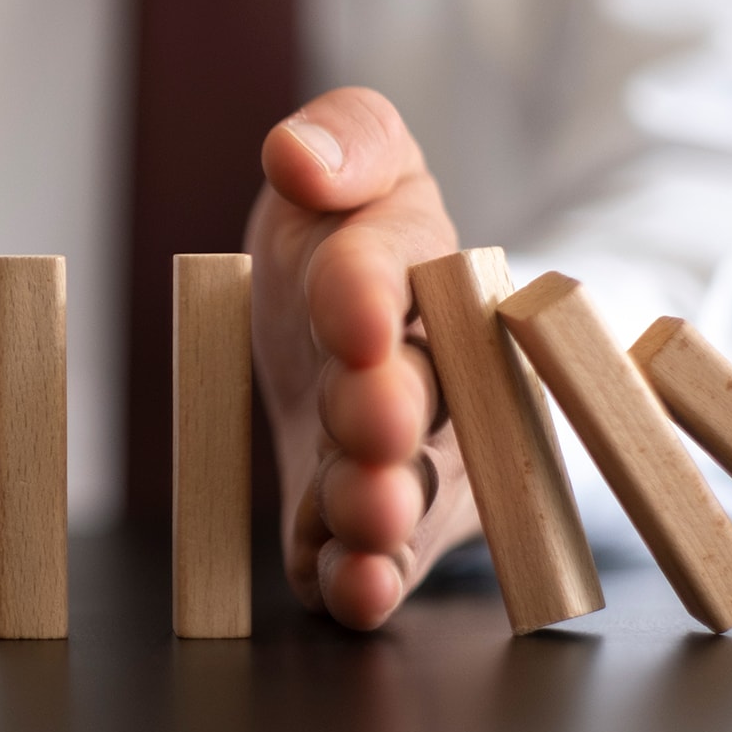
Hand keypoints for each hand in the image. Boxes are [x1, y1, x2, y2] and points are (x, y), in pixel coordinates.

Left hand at [247, 87, 481, 628]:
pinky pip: (376, 559)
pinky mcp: (377, 527)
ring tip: (364, 517)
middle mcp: (436, 371)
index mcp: (425, 267)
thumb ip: (343, 139)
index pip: (400, 267)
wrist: (337, 326)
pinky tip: (351, 592)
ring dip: (383, 506)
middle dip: (393, 410)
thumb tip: (296, 151)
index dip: (369, 288)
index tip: (347, 308)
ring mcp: (413, 458)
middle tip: (374, 423)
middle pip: (423, 394)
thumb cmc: (347, 233)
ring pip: (406, 486)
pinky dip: (365, 579)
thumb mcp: (349, 157)